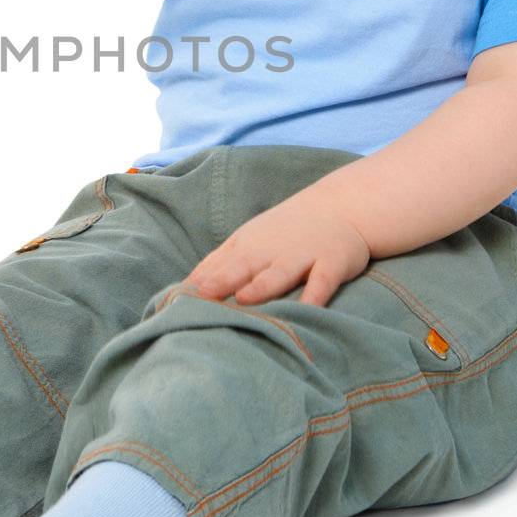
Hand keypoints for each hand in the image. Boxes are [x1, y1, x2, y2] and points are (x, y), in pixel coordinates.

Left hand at [184, 189, 371, 308]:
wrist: (340, 206)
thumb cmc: (285, 231)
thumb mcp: (248, 242)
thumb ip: (218, 265)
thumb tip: (184, 289)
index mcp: (247, 247)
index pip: (219, 265)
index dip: (200, 282)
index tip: (176, 300)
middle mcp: (271, 251)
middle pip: (243, 267)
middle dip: (221, 282)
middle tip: (199, 299)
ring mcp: (302, 255)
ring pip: (280, 273)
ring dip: (262, 285)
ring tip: (244, 298)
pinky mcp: (332, 262)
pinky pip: (323, 281)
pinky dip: (316, 294)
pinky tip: (308, 310)